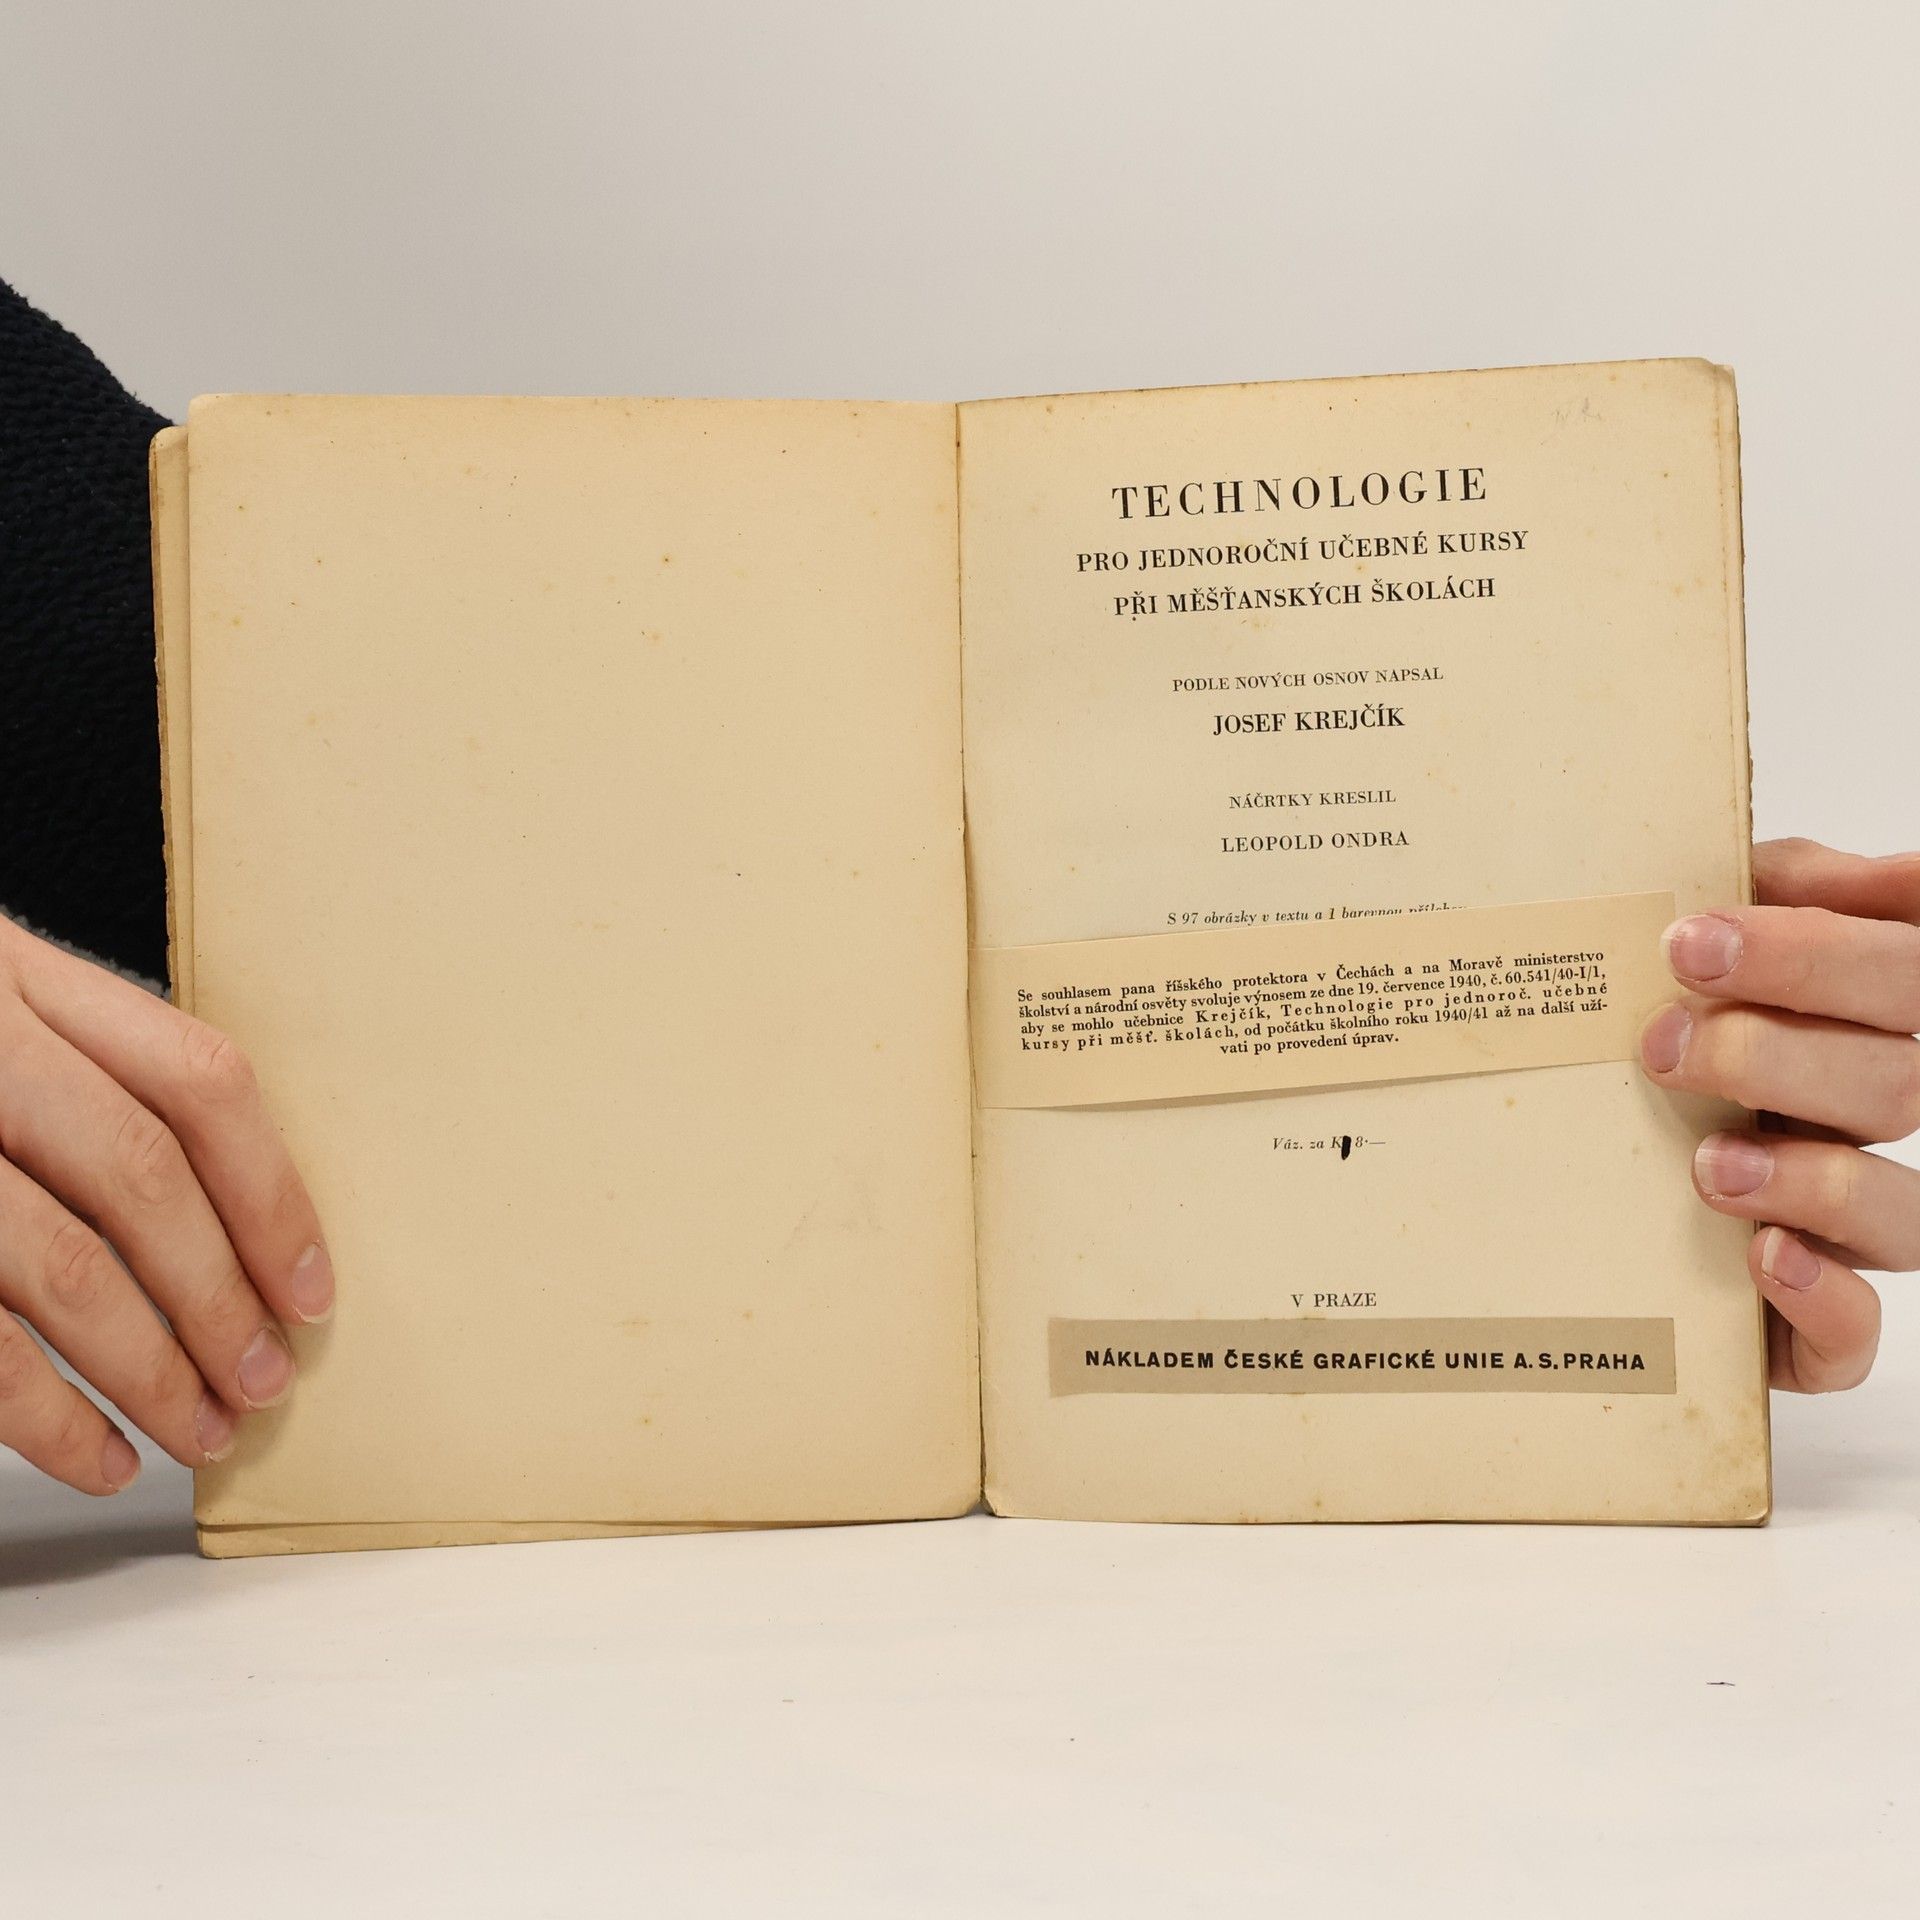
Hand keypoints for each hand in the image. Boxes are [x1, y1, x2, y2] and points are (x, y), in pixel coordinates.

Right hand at [0, 916, 328, 1491]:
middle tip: (265, 1381)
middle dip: (218, 1297)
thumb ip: (79, 1071)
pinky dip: (44, 1418)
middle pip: (141, 1178)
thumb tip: (226, 1219)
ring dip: (149, 1368)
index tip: (311, 1289)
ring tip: (200, 1432)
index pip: (198, 1079)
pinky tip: (94, 1457)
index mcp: (16, 973)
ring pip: (61, 1266)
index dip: (272, 1193)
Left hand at [1640, 839, 1919, 1391]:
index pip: (1902, 971)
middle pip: (1899, 1080)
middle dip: (1778, 1053)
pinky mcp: (1810, 1327)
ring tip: (1709, 1162)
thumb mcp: (1697, 963)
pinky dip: (1821, 1298)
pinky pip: (1854, 1335)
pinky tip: (1763, 1258)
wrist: (1578, 1205)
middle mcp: (1869, 1117)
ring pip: (1901, 1211)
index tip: (1689, 936)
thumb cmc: (1662, 1047)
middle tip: (1661, 1040)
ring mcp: (1851, 1229)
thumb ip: (1757, 898)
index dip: (1819, 950)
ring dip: (1811, 1181)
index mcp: (1857, 1022)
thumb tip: (1759, 870)